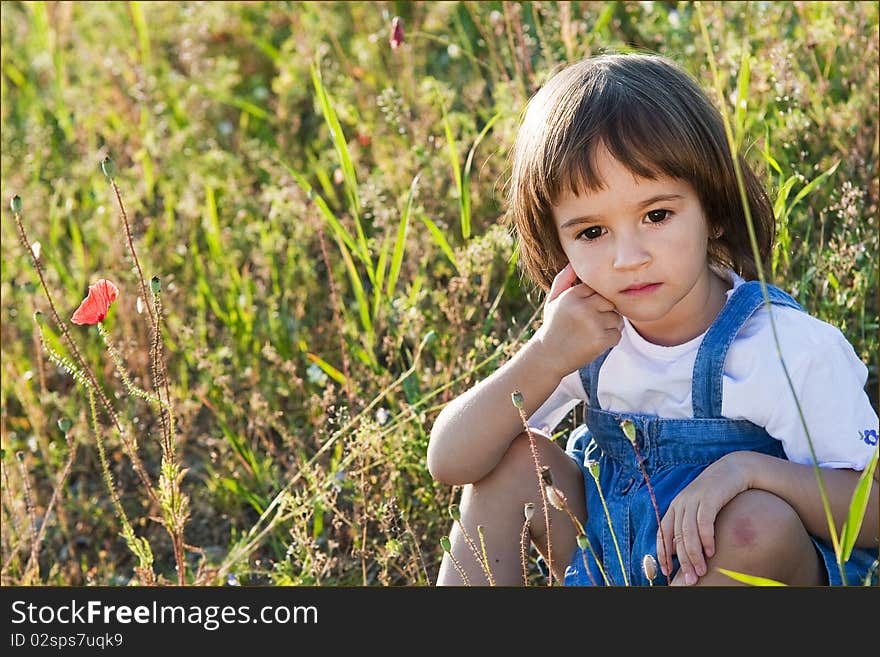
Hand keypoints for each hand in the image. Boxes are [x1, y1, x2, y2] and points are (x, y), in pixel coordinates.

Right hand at [531, 263, 622, 377]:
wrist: (547, 357)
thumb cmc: (553, 327)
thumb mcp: (553, 301)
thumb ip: (564, 280)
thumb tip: (572, 262)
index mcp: (572, 294)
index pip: (598, 289)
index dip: (593, 302)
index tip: (584, 313)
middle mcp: (583, 306)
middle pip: (610, 302)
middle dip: (604, 313)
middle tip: (588, 325)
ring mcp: (592, 323)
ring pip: (616, 319)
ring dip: (608, 328)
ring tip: (589, 334)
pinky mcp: (600, 339)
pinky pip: (617, 335)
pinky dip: (608, 342)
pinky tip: (592, 344)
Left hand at [656, 452, 752, 585]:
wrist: (733, 470)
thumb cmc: (717, 494)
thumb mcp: (699, 509)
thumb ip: (690, 527)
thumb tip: (683, 551)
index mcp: (675, 507)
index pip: (662, 533)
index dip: (662, 553)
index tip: (666, 572)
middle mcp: (681, 503)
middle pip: (677, 537)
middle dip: (683, 561)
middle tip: (691, 579)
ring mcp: (694, 499)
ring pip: (688, 532)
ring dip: (694, 554)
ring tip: (702, 571)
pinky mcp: (709, 497)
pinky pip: (704, 522)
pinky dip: (706, 538)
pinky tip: (711, 552)